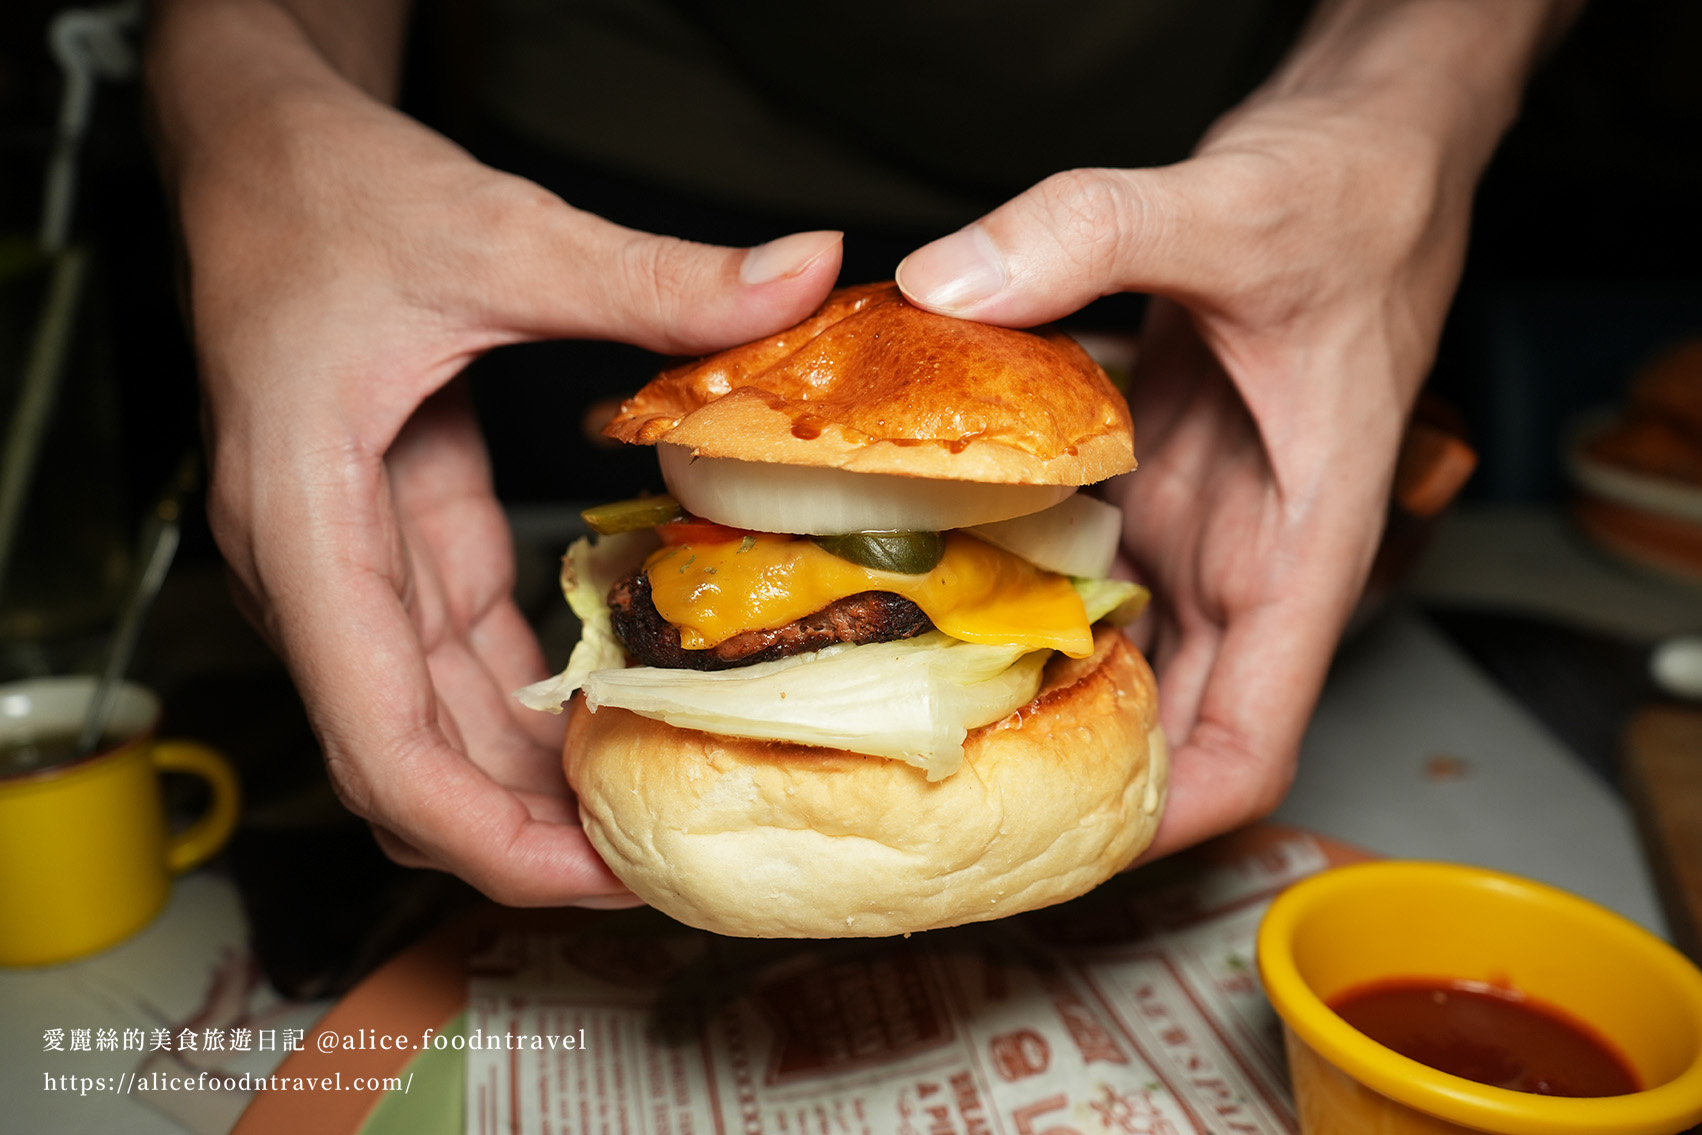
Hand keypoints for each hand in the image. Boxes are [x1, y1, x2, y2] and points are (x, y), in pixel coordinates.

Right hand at [148, 0, 841, 903]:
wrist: (258, 158)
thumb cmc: (324, 197)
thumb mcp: (496, 232)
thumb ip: (647, 276)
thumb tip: (798, 276)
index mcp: (305, 517)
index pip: (373, 734)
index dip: (478, 833)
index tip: (590, 878)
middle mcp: (315, 566)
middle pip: (401, 759)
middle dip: (519, 836)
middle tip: (658, 868)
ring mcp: (351, 562)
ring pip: (425, 723)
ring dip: (522, 786)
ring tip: (647, 816)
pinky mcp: (396, 538)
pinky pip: (453, 658)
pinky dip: (524, 708)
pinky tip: (611, 722)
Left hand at [896, 0, 1575, 857]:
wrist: (1361, 146)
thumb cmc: (1352, 198)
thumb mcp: (1228, 210)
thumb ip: (1090, 235)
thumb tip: (948, 282)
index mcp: (1303, 547)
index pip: (1252, 743)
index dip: (1168, 816)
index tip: (1061, 843)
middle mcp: (1245, 557)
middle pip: (1163, 721)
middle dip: (1067, 768)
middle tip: (931, 788)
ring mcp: (1194, 521)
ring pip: (1114, 649)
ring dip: (1030, 684)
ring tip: (903, 703)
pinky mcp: (1152, 474)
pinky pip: (1080, 562)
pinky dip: (1015, 583)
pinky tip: (923, 578)